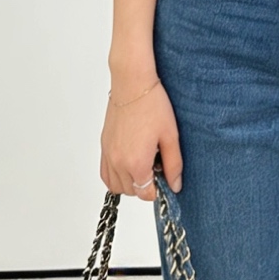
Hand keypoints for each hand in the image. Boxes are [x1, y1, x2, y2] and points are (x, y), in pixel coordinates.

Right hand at [100, 75, 182, 200]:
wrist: (132, 85)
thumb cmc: (152, 105)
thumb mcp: (170, 136)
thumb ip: (173, 165)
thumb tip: (175, 185)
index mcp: (136, 163)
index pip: (145, 194)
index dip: (158, 189)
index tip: (164, 177)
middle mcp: (118, 163)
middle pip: (131, 192)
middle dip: (145, 185)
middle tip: (156, 166)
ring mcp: (108, 156)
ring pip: (116, 186)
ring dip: (130, 183)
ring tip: (143, 164)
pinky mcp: (103, 147)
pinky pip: (105, 174)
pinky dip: (116, 176)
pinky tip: (129, 164)